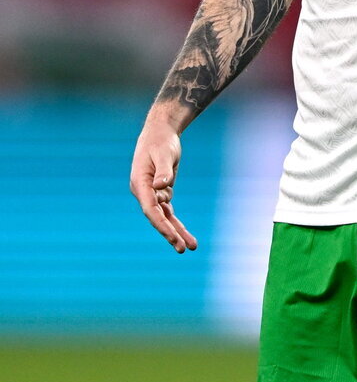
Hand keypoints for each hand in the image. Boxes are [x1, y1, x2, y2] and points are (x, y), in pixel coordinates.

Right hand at [129, 119, 197, 252]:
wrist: (160, 132)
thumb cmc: (161, 141)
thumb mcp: (163, 153)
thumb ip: (162, 171)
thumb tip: (161, 186)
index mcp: (140, 184)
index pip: (150, 209)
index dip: (161, 224)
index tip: (172, 236)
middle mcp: (144, 192)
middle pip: (157, 217)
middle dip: (170, 233)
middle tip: (182, 248)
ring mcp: (153, 194)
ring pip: (165, 217)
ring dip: (177, 232)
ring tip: (191, 247)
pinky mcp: (162, 192)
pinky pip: (169, 212)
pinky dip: (177, 223)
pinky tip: (187, 236)